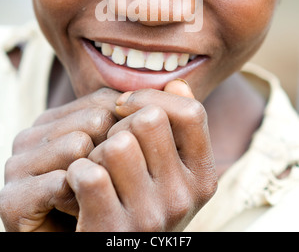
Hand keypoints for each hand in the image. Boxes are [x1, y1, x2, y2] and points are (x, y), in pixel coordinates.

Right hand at [0, 88, 119, 231]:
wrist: (81, 243)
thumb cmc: (103, 200)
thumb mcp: (117, 153)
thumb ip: (129, 120)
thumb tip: (163, 94)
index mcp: (53, 120)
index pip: (104, 99)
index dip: (127, 128)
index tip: (127, 161)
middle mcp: (31, 136)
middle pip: (97, 119)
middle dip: (113, 154)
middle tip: (110, 184)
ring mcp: (16, 165)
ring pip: (79, 144)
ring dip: (99, 179)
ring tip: (94, 199)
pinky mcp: (12, 199)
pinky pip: (64, 182)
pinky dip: (80, 202)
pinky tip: (79, 213)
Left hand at [67, 80, 217, 231]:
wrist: (117, 251)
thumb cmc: (142, 202)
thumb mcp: (170, 170)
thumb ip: (177, 127)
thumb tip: (176, 83)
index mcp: (203, 178)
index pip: (191, 112)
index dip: (152, 97)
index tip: (125, 105)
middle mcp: (183, 198)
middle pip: (149, 120)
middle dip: (121, 124)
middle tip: (111, 147)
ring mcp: (149, 217)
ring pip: (117, 144)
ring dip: (97, 151)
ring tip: (98, 169)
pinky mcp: (111, 231)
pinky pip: (89, 173)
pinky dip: (76, 172)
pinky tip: (79, 186)